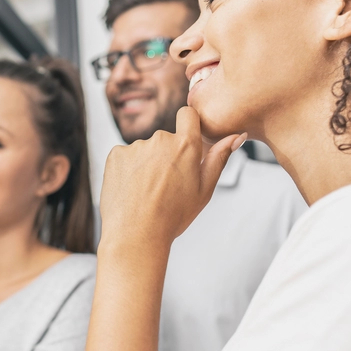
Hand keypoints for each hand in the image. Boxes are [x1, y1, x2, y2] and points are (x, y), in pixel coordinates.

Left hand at [98, 107, 244, 252]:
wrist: (135, 235)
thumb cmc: (173, 216)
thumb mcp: (204, 190)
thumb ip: (219, 158)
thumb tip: (235, 135)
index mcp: (186, 145)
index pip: (188, 114)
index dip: (188, 126)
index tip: (186, 142)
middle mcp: (159, 139)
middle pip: (166, 139)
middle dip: (167, 155)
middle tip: (166, 185)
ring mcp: (135, 147)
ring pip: (145, 150)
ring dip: (147, 164)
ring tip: (147, 192)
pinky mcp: (115, 155)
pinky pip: (125, 157)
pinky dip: (128, 170)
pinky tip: (131, 190)